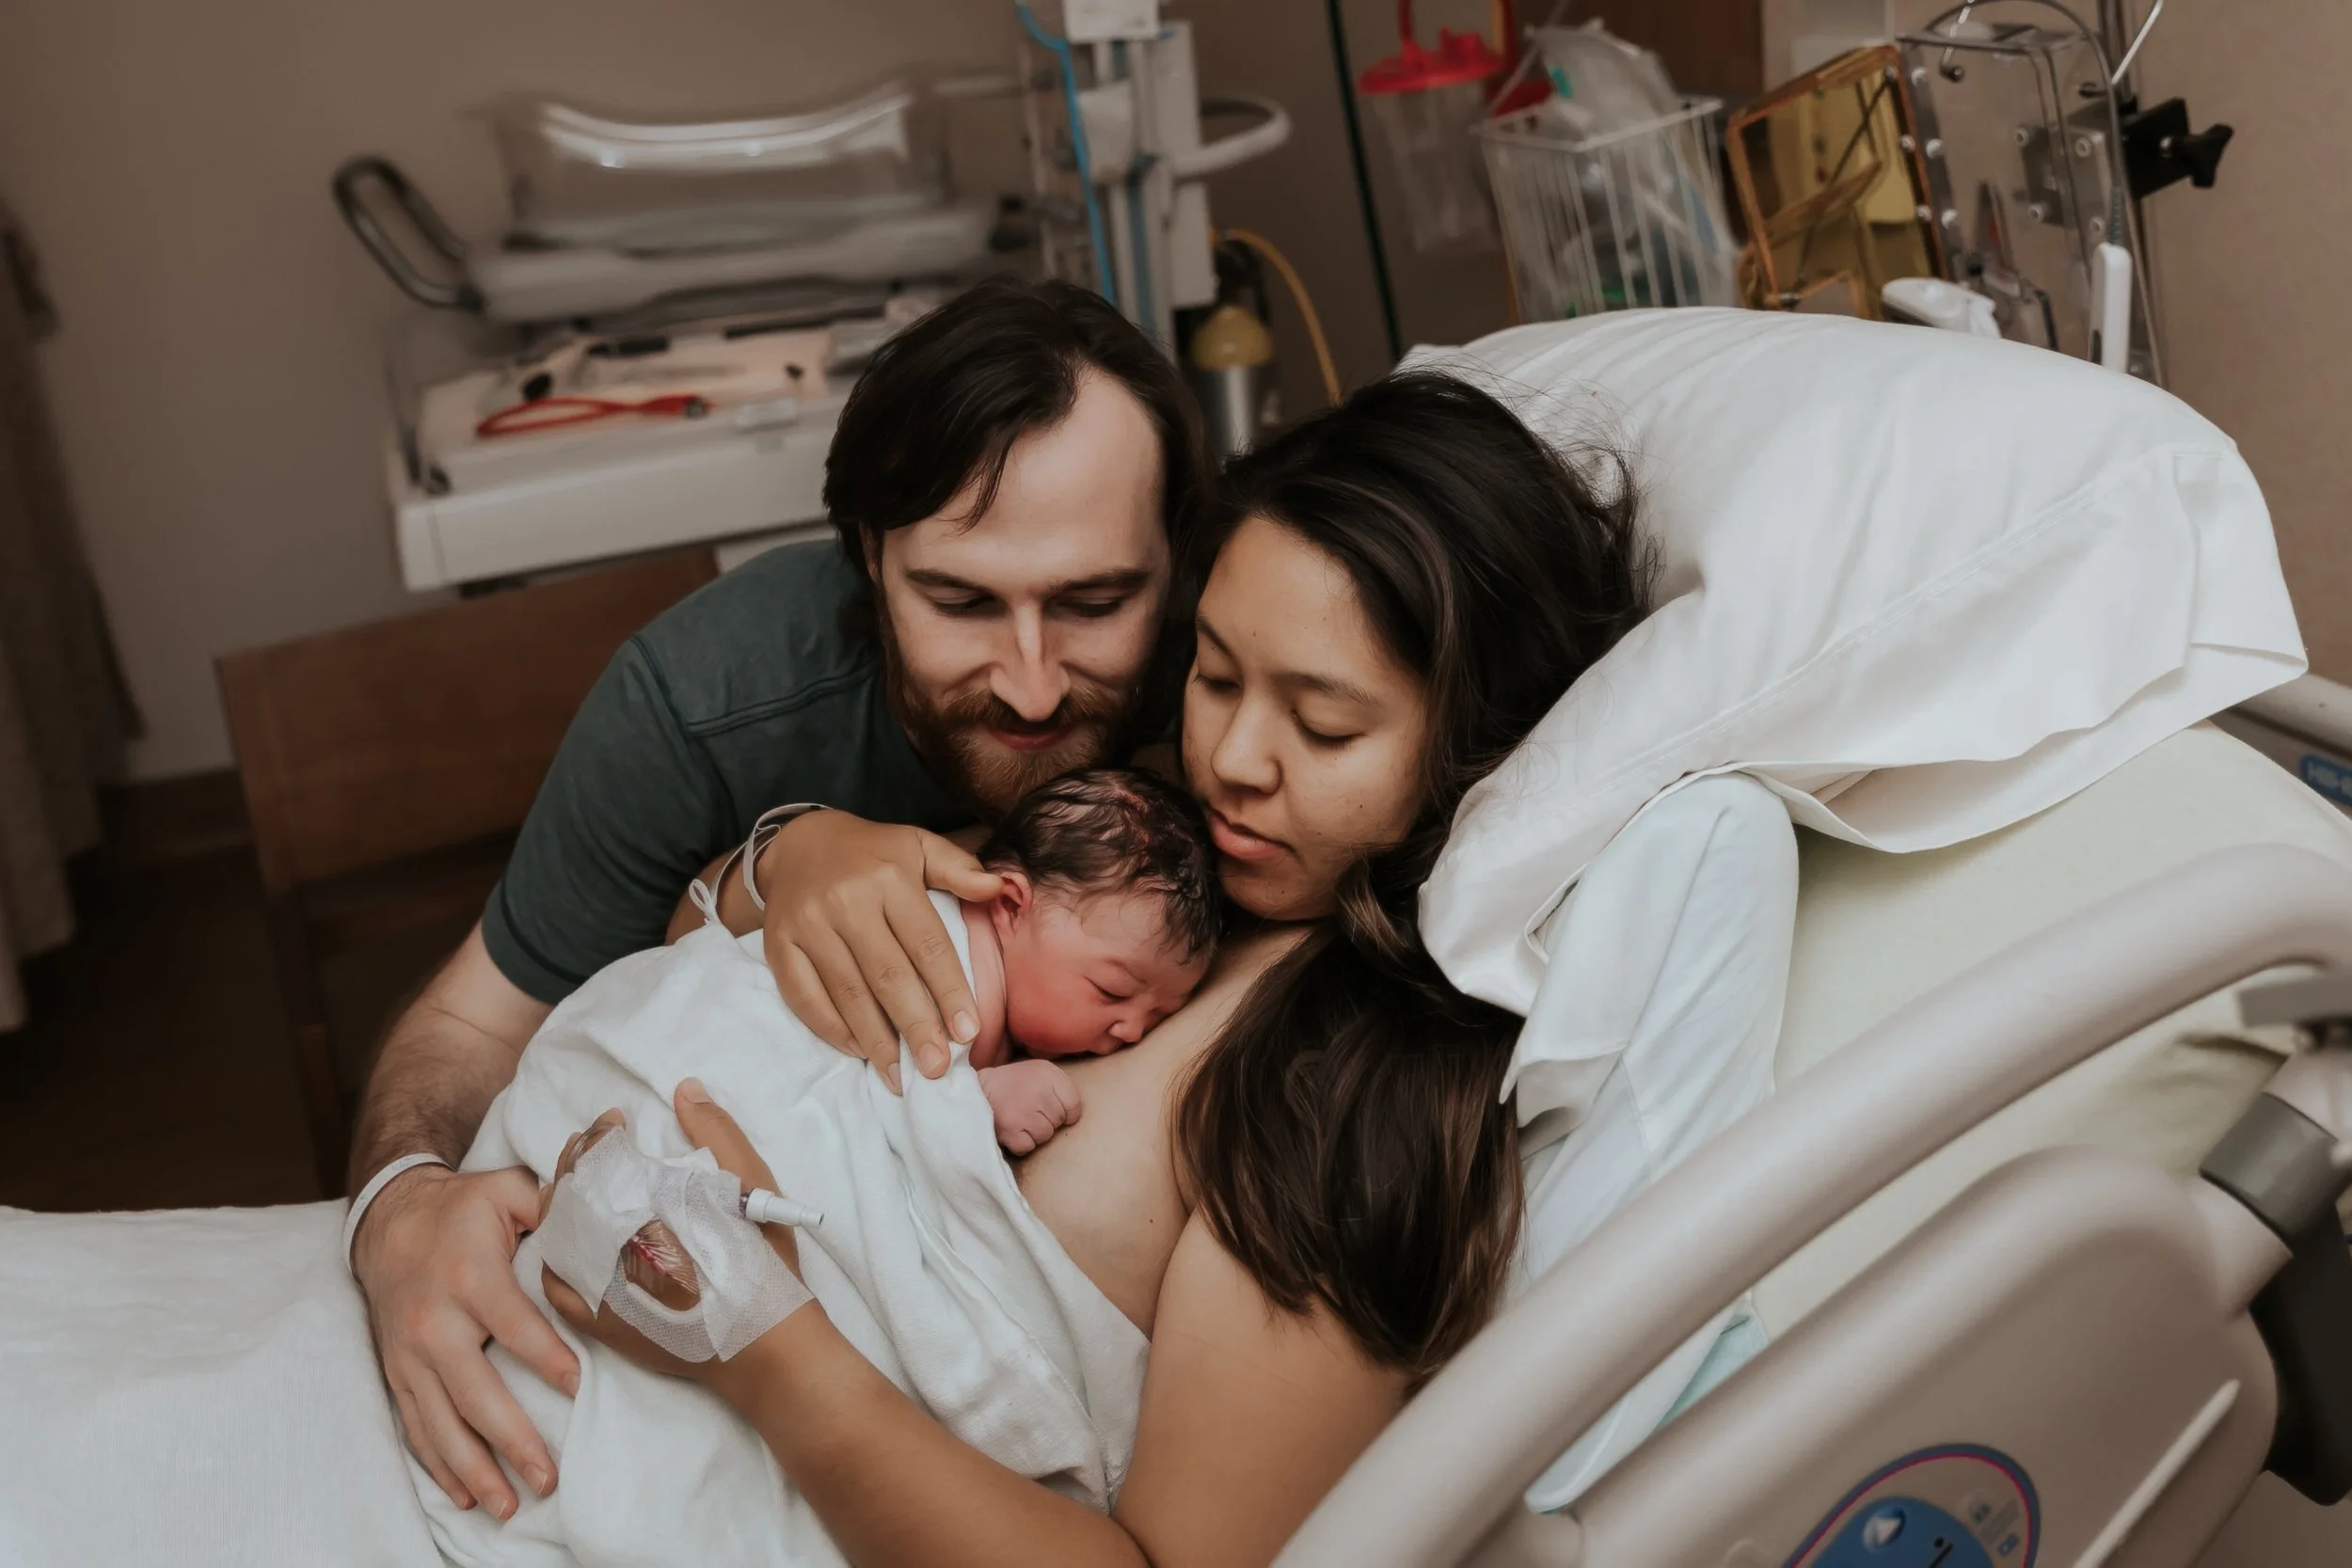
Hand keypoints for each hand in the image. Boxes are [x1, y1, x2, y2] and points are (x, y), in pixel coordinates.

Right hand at [352, 1162, 579, 1518]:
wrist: (386, 1220)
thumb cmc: (461, 1209)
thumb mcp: (504, 1190)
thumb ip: (551, 1201)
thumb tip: (601, 1214)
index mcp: (469, 1277)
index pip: (514, 1326)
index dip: (546, 1358)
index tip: (578, 1388)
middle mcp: (434, 1323)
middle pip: (474, 1393)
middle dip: (512, 1441)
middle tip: (548, 1479)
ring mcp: (409, 1354)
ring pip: (440, 1423)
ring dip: (474, 1470)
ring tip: (511, 1505)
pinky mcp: (396, 1372)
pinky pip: (415, 1426)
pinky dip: (438, 1465)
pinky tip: (464, 1495)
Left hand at [540, 1080, 807, 1396]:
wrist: (766, 1347)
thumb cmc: (763, 1264)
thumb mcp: (751, 1186)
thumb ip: (717, 1133)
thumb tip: (685, 1088)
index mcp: (644, 1210)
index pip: (600, 1159)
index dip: (601, 1133)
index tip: (614, 1120)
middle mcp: (612, 1249)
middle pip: (574, 1194)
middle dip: (579, 1163)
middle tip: (591, 1142)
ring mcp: (600, 1291)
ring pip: (560, 1236)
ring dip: (563, 1203)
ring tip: (576, 1182)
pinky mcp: (602, 1325)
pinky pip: (558, 1286)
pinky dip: (556, 1255)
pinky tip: (566, 1239)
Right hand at [756, 809, 1001, 1084]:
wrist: (798, 843)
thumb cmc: (873, 853)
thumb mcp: (918, 845)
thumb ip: (958, 868)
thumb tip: (997, 888)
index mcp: (889, 878)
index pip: (926, 943)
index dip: (949, 990)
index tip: (968, 1032)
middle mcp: (845, 901)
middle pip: (887, 976)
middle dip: (916, 1026)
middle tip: (937, 1067)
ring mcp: (807, 925)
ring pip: (847, 993)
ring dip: (876, 1041)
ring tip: (901, 1076)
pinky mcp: (778, 946)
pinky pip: (805, 997)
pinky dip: (833, 1030)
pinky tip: (859, 1051)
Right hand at [978, 1059, 1081, 1154]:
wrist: (976, 1091)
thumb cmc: (1013, 1083)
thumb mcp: (1040, 1071)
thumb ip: (1060, 1087)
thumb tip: (1074, 1115)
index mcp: (1048, 1074)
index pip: (1074, 1105)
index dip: (1065, 1112)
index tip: (1050, 1108)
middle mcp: (1039, 1092)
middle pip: (1059, 1122)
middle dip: (1047, 1120)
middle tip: (1027, 1110)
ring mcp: (1024, 1112)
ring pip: (1046, 1136)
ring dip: (1034, 1133)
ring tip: (1019, 1119)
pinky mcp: (1011, 1131)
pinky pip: (1029, 1147)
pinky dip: (1020, 1143)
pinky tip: (1011, 1130)